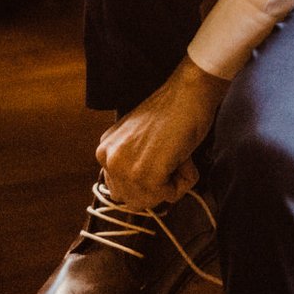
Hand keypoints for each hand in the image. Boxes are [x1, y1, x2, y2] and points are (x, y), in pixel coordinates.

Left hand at [96, 57, 231, 208]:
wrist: (188, 92)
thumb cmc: (172, 112)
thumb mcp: (137, 140)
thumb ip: (132, 163)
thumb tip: (141, 195)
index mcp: (104, 151)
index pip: (122, 190)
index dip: (147, 181)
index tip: (160, 158)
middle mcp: (108, 159)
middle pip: (134, 200)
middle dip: (159, 185)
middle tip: (171, 156)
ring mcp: (125, 168)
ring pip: (152, 200)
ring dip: (173, 182)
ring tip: (178, 154)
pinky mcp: (145, 175)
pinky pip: (170, 195)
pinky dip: (185, 180)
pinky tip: (184, 156)